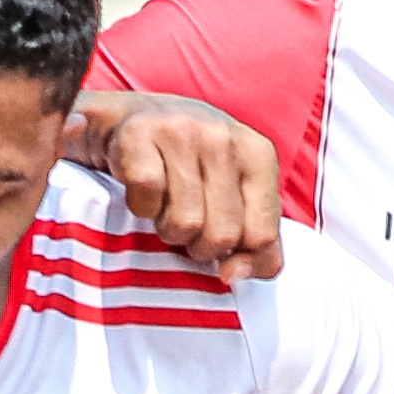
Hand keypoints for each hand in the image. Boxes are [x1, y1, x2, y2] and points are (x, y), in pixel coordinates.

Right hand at [66, 89, 283, 281]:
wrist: (131, 117)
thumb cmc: (190, 166)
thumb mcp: (236, 198)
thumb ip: (256, 246)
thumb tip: (232, 276)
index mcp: (258, 154)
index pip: (262, 236)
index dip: (236, 253)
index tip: (216, 238)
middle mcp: (223, 137)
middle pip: (221, 235)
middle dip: (197, 243)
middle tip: (185, 219)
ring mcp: (182, 132)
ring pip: (185, 223)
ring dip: (167, 227)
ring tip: (165, 205)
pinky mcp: (139, 136)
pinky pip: (147, 201)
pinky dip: (140, 208)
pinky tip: (144, 191)